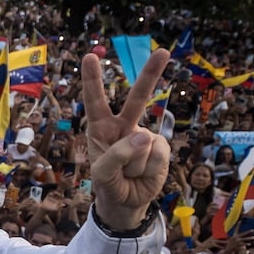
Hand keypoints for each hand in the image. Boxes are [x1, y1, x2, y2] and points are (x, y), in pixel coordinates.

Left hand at [81, 48, 170, 228]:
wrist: (127, 202)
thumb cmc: (108, 183)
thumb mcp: (103, 172)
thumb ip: (118, 155)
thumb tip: (145, 136)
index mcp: (101, 127)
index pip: (95, 100)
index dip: (92, 79)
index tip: (89, 56)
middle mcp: (124, 126)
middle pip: (138, 98)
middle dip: (151, 74)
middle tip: (163, 51)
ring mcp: (144, 136)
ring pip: (144, 143)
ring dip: (136, 165)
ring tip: (130, 173)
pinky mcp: (161, 148)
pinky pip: (158, 155)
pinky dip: (150, 169)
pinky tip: (144, 173)